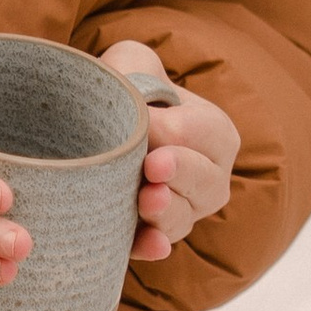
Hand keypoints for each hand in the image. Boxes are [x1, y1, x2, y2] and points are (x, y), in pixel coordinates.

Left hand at [101, 38, 238, 261]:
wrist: (96, 129)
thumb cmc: (124, 92)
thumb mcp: (132, 64)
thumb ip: (135, 66)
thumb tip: (132, 101)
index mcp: (214, 131)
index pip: (201, 133)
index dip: (173, 134)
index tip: (149, 132)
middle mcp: (209, 176)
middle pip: (205, 181)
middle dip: (181, 174)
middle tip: (153, 167)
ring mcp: (184, 210)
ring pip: (184, 218)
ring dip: (167, 213)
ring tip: (146, 201)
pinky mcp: (154, 235)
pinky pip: (158, 246)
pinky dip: (152, 246)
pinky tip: (147, 244)